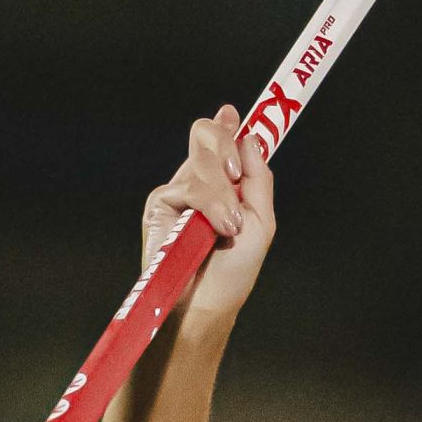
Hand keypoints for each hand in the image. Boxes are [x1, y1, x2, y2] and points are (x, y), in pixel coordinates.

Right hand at [141, 107, 275, 331]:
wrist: (205, 305)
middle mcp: (200, 182)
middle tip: (236, 173)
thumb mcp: (261, 222)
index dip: (228, 124)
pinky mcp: (160, 205)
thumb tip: (249, 136)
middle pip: (207, 134)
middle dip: (224, 145)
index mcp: (225, 184)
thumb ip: (258, 178)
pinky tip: (218, 227)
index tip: (235, 115)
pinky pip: (188, 186)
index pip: (224, 140)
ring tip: (229, 226)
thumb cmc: (232, 273)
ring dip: (222, 194)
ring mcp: (179, 192)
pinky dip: (208, 204)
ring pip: (202, 160)